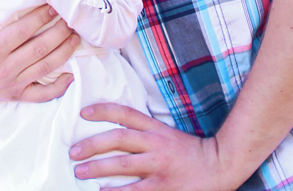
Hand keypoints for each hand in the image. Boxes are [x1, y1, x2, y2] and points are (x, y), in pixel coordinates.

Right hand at [0, 0, 79, 102]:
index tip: (53, 6)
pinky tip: (71, 76)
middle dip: (58, 33)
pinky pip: (41, 95)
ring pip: (44, 68)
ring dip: (63, 53)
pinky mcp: (17, 96)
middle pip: (39, 49)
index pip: (22, 32)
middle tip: (70, 19)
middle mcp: (5, 69)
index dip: (40, 18)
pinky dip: (58, 88)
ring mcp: (13, 84)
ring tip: (75, 38)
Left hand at [70, 103, 236, 189]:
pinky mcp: (164, 188)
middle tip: (73, 151)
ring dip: (98, 168)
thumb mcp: (166, 133)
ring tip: (79, 171)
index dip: (103, 110)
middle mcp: (155, 144)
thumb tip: (114, 132)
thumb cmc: (189, 150)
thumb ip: (143, 130)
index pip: (125, 113)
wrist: (219, 165)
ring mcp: (159, 167)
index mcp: (155, 128)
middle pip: (118, 138)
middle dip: (93, 144)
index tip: (83, 112)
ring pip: (123, 164)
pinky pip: (136, 190)